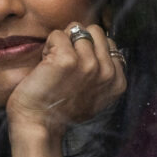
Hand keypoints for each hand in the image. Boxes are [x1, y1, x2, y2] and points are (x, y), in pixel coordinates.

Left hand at [5, 22, 125, 137]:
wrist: (39, 126)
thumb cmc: (61, 111)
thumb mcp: (96, 95)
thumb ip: (104, 72)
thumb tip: (102, 44)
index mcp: (118, 81)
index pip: (108, 42)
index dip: (89, 50)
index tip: (78, 71)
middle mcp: (107, 72)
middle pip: (94, 31)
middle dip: (78, 41)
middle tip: (65, 64)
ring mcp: (90, 65)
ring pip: (76, 30)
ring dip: (62, 44)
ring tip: (55, 66)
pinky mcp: (68, 59)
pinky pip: (57, 35)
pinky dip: (47, 46)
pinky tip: (45, 66)